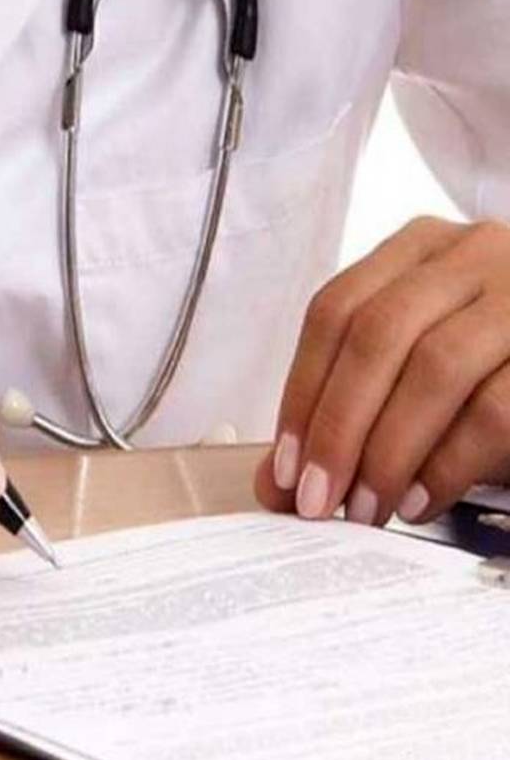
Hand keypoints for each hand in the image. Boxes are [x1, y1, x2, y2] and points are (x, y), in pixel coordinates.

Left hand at [255, 217, 509, 526]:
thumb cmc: (488, 379)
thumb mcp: (410, 384)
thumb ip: (341, 422)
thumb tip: (272, 486)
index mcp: (419, 250)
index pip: (334, 311)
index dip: (301, 394)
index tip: (284, 466)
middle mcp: (475, 254)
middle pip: (376, 336)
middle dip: (336, 429)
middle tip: (316, 499)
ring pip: (435, 367)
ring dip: (387, 451)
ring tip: (365, 508)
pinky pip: (495, 408)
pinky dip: (446, 464)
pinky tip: (419, 499)